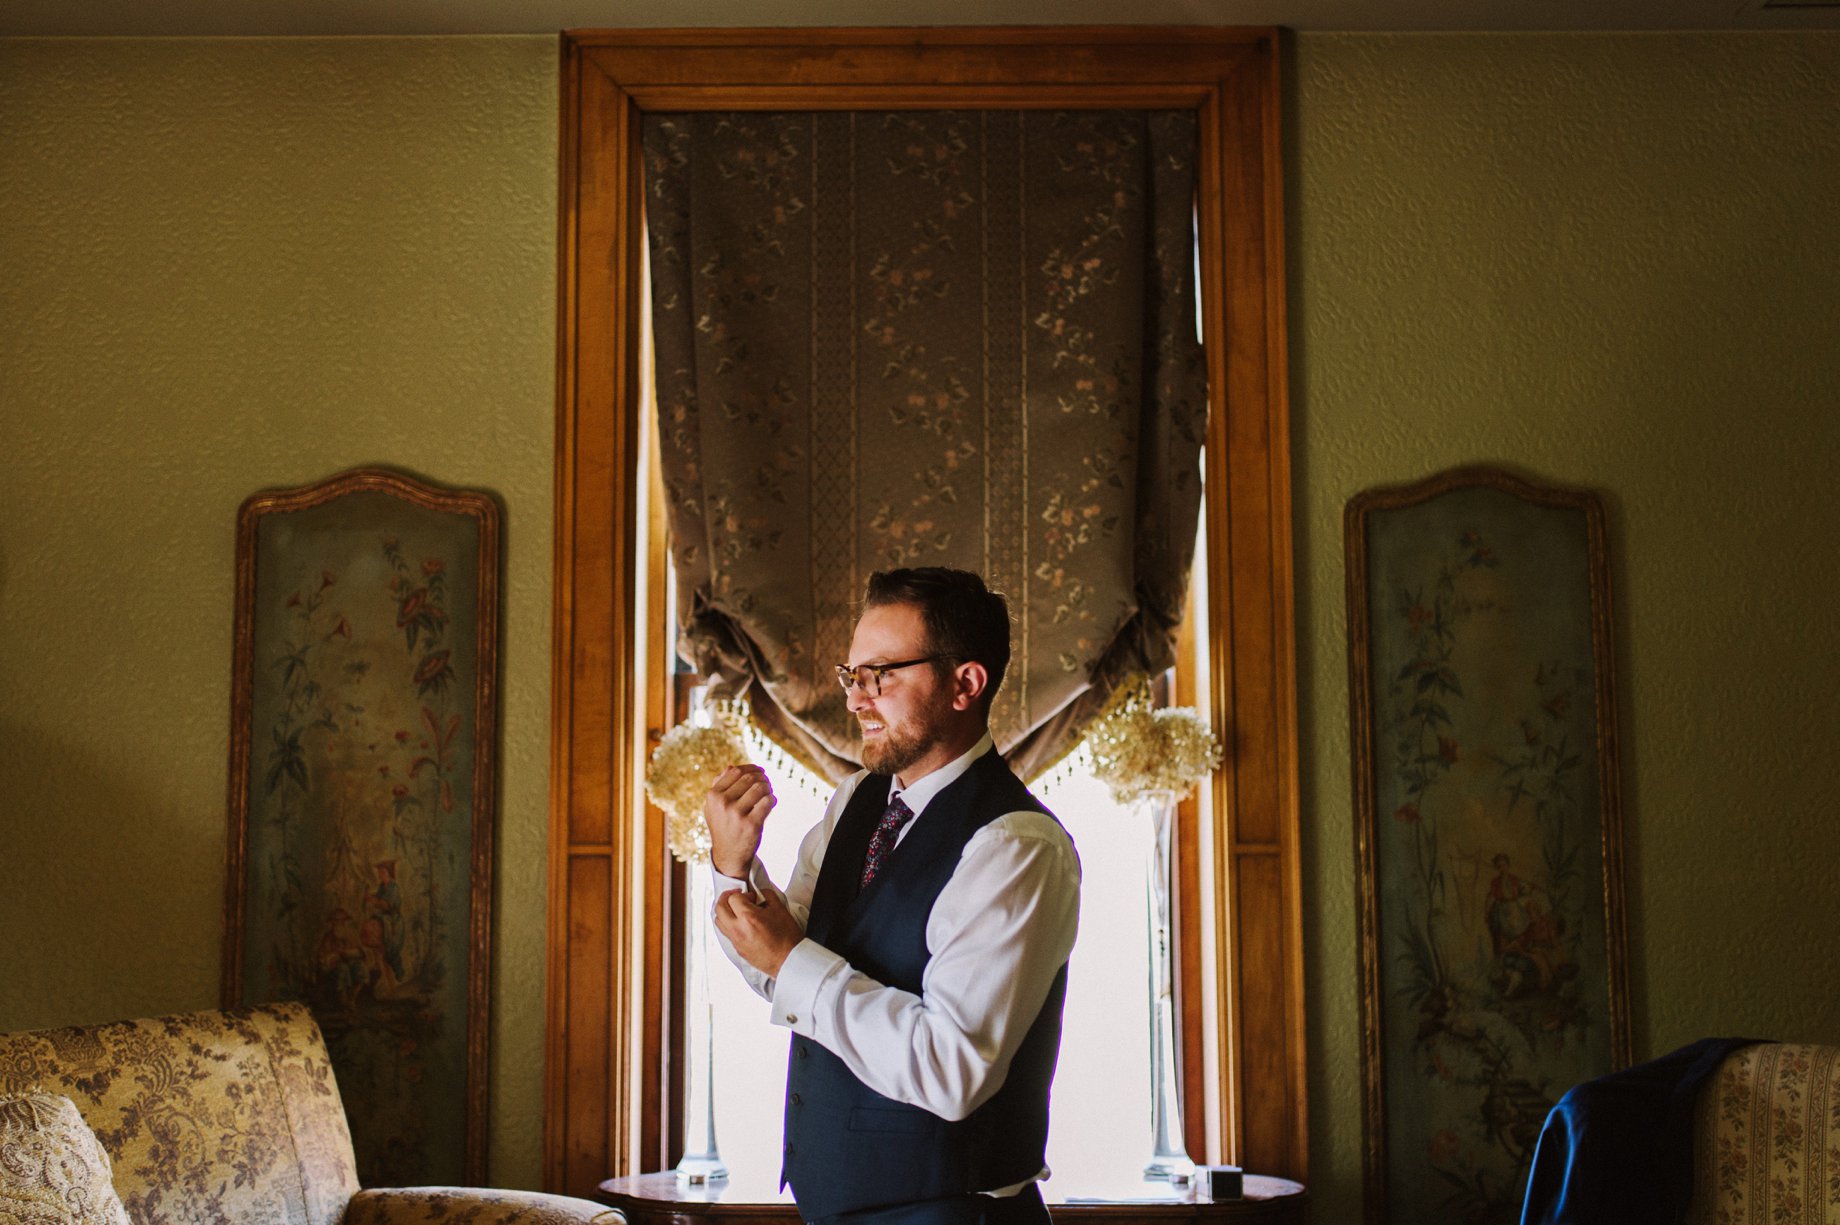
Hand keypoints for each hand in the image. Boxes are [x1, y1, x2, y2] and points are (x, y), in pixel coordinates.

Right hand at [705, 764, 775, 878]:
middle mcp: (723, 803)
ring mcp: (736, 814)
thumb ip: (720, 786)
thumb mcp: (714, 807)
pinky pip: (768, 802)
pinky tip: (771, 803)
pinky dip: (772, 800)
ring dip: (769, 788)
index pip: (736, 771)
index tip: (760, 772)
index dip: (751, 768)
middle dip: (763, 778)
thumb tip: (731, 766)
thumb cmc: (724, 826)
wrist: (728, 855)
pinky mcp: (751, 825)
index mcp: (713, 795)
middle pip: (750, 778)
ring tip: (769, 794)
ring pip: (761, 788)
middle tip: (767, 784)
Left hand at [712, 887, 801, 978]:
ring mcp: (736, 941)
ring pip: (719, 921)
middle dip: (726, 898)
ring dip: (725, 911)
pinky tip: (741, 923)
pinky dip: (729, 924)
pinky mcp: (738, 949)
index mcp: (748, 917)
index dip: (743, 893)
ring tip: (736, 909)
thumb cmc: (787, 938)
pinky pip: (726, 933)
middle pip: (719, 908)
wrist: (789, 960)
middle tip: (736, 896)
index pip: (733, 898)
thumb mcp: (780, 909)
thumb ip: (768, 895)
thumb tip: (759, 893)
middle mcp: (738, 929)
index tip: (752, 897)